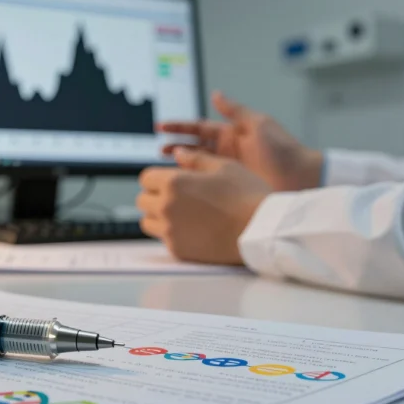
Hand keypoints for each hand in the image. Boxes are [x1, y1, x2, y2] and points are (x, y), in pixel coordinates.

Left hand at [137, 148, 272, 264]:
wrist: (260, 229)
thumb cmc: (247, 195)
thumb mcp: (223, 166)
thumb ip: (195, 158)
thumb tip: (177, 153)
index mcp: (173, 182)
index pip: (146, 178)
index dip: (157, 177)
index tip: (168, 181)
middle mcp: (166, 207)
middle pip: (142, 201)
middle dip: (155, 196)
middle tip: (175, 197)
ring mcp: (170, 231)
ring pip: (148, 222)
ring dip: (158, 216)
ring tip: (181, 214)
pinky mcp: (178, 249)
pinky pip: (163, 239)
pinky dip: (172, 234)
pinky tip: (192, 229)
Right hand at [158, 91, 323, 190]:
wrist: (302, 179)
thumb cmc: (284, 150)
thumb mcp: (258, 124)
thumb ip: (235, 111)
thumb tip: (216, 94)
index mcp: (232, 134)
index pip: (199, 129)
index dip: (179, 127)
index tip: (161, 126)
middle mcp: (227, 152)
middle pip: (194, 147)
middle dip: (175, 147)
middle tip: (160, 150)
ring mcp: (228, 171)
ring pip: (197, 166)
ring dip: (181, 166)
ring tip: (166, 168)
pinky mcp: (232, 188)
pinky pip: (207, 184)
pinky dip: (193, 183)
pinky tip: (182, 185)